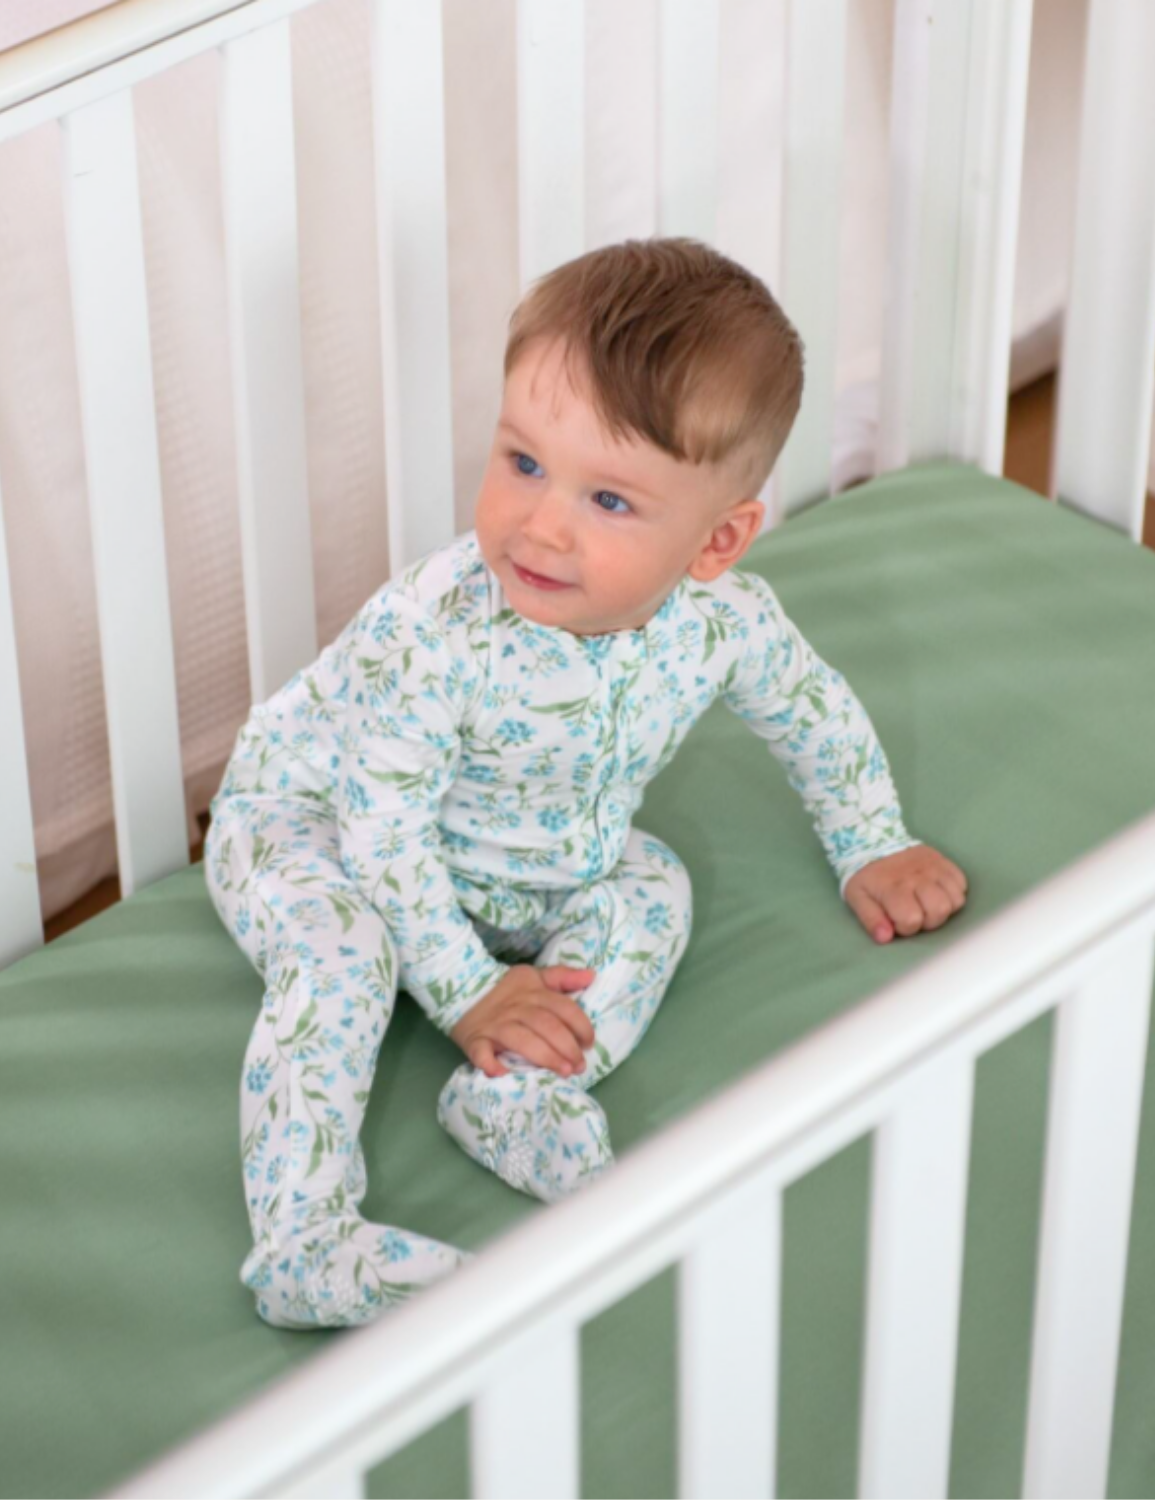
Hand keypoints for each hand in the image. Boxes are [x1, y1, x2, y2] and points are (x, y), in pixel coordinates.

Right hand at [450, 964, 596, 1077]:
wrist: (463, 992)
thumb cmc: (506, 990)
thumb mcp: (535, 977)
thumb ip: (563, 977)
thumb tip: (591, 976)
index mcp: (533, 993)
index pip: (562, 1007)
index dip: (580, 1025)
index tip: (589, 1043)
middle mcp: (516, 1008)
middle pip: (546, 1026)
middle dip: (567, 1047)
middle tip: (579, 1066)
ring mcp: (495, 1026)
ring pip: (523, 1040)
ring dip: (545, 1057)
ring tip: (563, 1072)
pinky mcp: (476, 1041)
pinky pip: (481, 1053)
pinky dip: (490, 1064)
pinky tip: (501, 1074)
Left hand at [844, 844, 967, 942]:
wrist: (877, 844)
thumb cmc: (869, 877)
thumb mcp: (858, 898)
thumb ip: (871, 920)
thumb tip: (886, 938)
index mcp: (893, 887)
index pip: (912, 920)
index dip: (905, 927)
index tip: (897, 920)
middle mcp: (917, 876)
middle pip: (939, 910)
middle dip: (928, 921)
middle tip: (915, 914)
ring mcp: (934, 867)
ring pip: (956, 899)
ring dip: (943, 908)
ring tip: (928, 904)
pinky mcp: (944, 861)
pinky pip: (962, 884)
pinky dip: (953, 893)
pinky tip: (937, 892)